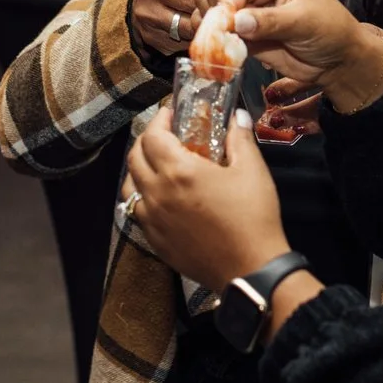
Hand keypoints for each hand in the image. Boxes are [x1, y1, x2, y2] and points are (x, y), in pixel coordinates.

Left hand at [126, 113, 289, 293]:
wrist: (250, 269)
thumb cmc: (253, 218)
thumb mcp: (252, 171)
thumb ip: (240, 138)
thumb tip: (237, 116)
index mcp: (178, 171)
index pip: (153, 135)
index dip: (159, 119)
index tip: (170, 113)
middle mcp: (157, 193)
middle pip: (134, 157)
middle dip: (146, 140)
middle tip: (165, 135)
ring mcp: (152, 220)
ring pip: (129, 186)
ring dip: (138, 169)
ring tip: (156, 165)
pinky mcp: (155, 241)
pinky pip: (137, 212)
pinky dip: (142, 197)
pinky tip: (160, 197)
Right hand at [133, 0, 223, 56]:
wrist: (145, 4)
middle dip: (213, 3)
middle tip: (226, 6)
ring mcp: (146, 11)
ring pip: (190, 22)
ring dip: (205, 22)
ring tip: (214, 19)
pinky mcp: (148, 34)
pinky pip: (181, 40)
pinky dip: (194, 36)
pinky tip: (199, 31)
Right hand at [206, 0, 382, 109]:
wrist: (337, 60)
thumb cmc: (330, 30)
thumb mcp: (303, 22)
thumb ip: (269, 21)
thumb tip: (236, 21)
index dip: (226, 3)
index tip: (224, 26)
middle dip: (214, 12)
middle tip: (223, 36)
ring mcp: (245, 7)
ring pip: (207, 7)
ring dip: (209, 26)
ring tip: (222, 44)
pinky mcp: (241, 30)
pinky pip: (214, 31)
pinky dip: (211, 42)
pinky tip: (220, 52)